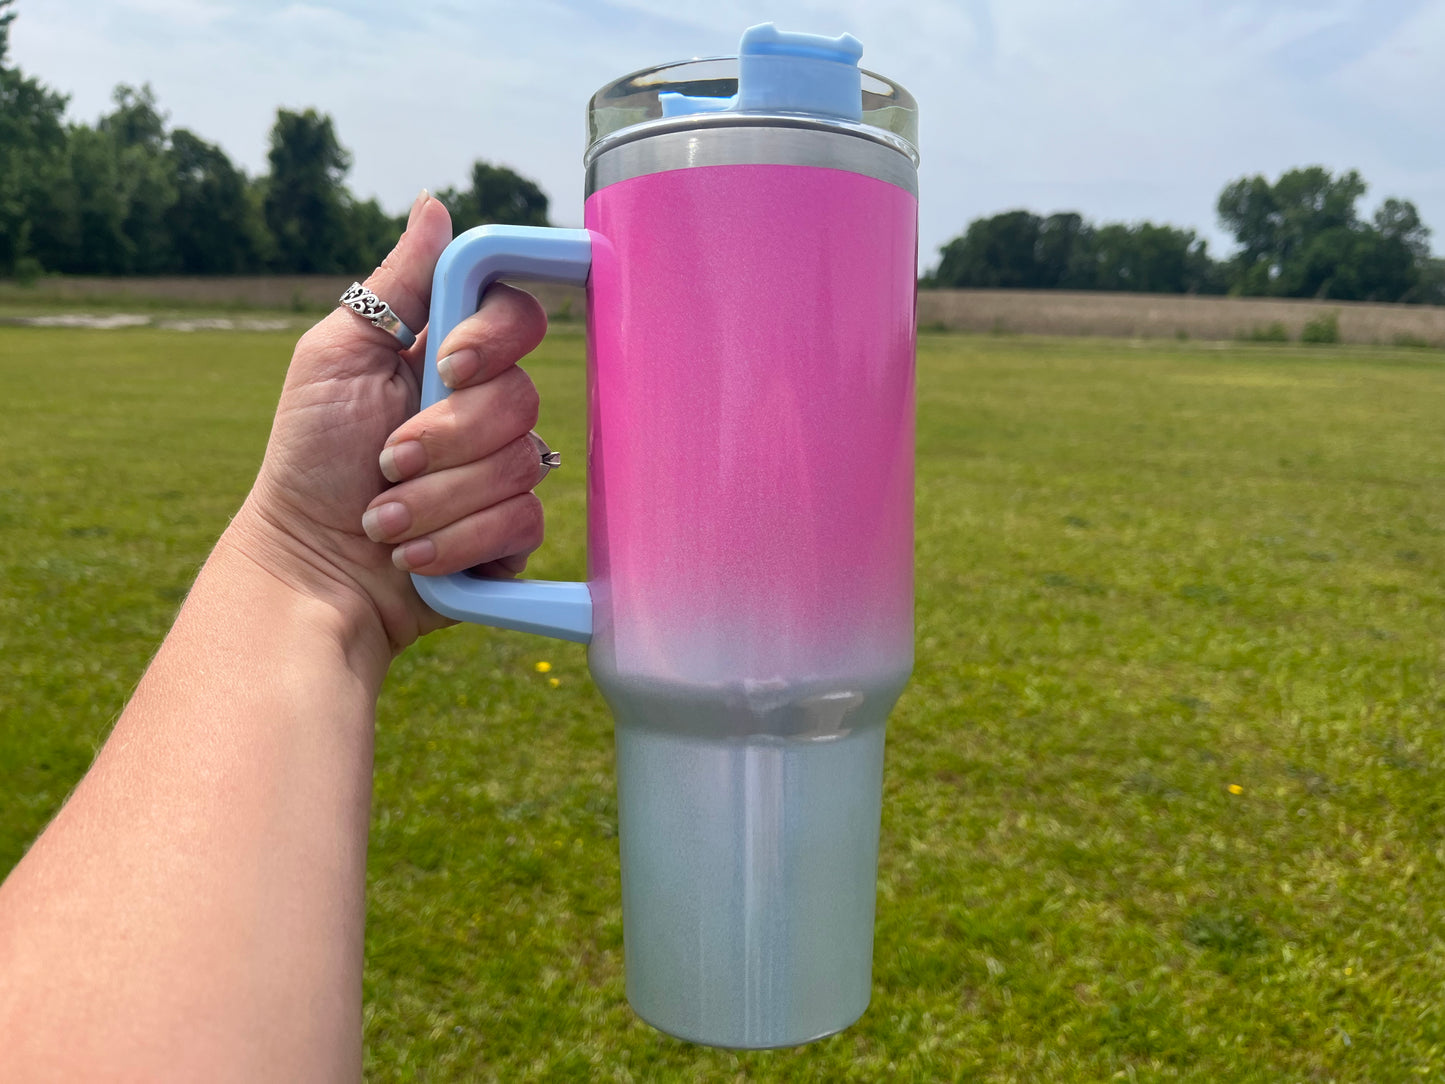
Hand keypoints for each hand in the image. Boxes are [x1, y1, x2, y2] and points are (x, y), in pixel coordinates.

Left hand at [228, 191, 549, 658]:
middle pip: (522, 396)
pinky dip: (455, 540)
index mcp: (450, 356)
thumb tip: (435, 206)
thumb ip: (394, 288)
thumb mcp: (337, 358)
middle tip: (386, 461)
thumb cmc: (310, 457)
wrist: (310, 565)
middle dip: (444, 438)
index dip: (494, 339)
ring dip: (436, 498)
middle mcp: (486, 408)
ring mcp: (504, 471)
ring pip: (521, 464)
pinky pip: (522, 522)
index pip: (517, 316)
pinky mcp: (512, 532)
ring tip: (383, 517)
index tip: (447, 366)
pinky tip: (412, 554)